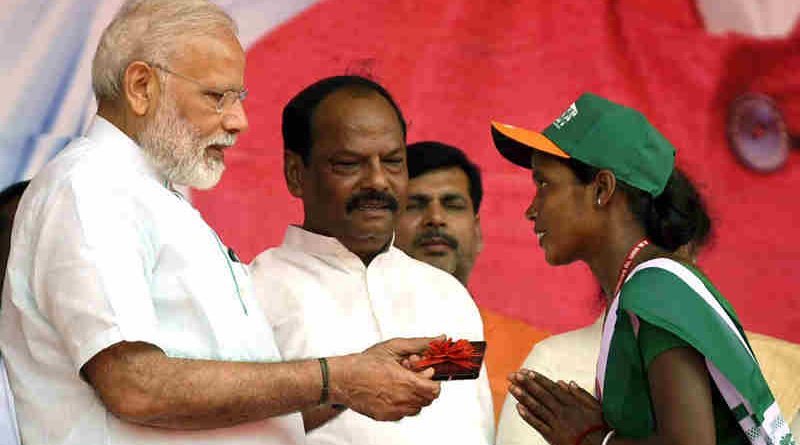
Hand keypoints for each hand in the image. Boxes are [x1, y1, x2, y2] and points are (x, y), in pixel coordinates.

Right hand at [327, 337, 441, 420]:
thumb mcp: (394, 347)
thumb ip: (420, 343)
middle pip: (428, 399)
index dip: (432, 380)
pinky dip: (402, 403)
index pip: (435, 390)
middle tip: (410, 374)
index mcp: (405, 382)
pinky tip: (391, 391)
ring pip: (417, 407)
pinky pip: (403, 413)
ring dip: (414, 395)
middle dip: (423, 385)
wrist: (342, 379)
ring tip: (399, 382)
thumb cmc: (364, 363)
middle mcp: (401, 399)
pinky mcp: (386, 416)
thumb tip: (439, 338)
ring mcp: (394, 410)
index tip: (425, 372)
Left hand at [509, 369, 604, 444]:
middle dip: (526, 384)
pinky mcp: (552, 436)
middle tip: (514, 375)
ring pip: (537, 407)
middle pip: (541, 395)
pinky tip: (518, 408)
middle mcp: (561, 411)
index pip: (550, 388)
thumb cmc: (599, 426)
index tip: (527, 372)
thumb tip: (567, 382)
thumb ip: (581, 394)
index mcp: (571, 402)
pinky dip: (528, 416)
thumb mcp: (595, 406)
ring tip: (512, 387)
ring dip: (523, 396)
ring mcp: (556, 423)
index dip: (538, 379)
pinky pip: (538, 424)